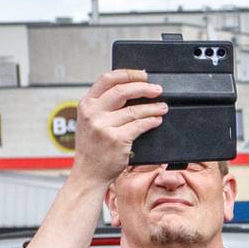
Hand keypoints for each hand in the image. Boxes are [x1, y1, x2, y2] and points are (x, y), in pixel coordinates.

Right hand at [74, 68, 168, 185]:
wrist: (88, 173)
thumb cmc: (93, 148)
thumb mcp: (90, 121)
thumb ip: (104, 106)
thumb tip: (130, 90)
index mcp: (86, 104)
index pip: (107, 79)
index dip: (128, 74)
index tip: (143, 75)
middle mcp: (92, 113)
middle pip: (123, 90)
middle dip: (144, 88)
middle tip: (158, 89)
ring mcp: (103, 126)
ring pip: (134, 110)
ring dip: (153, 107)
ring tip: (163, 107)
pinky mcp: (116, 139)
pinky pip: (140, 126)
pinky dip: (151, 121)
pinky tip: (157, 120)